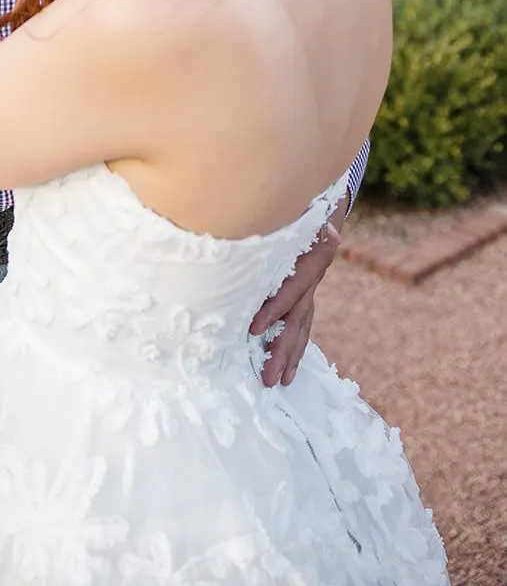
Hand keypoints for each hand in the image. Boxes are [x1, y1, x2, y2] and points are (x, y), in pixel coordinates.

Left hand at [248, 194, 346, 386]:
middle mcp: (312, 279)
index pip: (292, 290)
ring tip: (279, 381)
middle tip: (269, 377)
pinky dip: (294, 346)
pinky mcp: (303, 294)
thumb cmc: (302, 205)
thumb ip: (312, 222)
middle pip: (299, 319)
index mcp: (311, 260)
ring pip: (301, 327)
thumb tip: (332, 232)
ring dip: (290, 355)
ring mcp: (309, 289)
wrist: (317, 203)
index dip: (275, 309)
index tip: (254, 328)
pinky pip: (300, 324)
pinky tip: (287, 369)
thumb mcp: (305, 211)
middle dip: (283, 349)